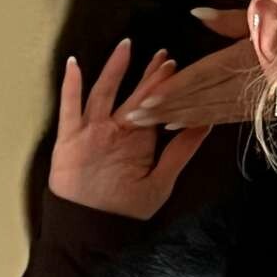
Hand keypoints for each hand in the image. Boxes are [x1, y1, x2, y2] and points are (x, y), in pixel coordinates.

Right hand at [49, 40, 211, 219]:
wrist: (93, 229)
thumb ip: (181, 151)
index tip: (177, 64)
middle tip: (163, 53)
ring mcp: (93, 131)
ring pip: (104, 92)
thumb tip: (206, 124)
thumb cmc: (126, 209)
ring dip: (115, 69)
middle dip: (148, 74)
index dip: (164, 85)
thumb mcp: (161, 180)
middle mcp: (116, 130)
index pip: (154, 105)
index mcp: (138, 139)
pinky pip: (70, 108)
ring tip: (125, 46)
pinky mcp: (70, 139)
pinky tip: (74, 65)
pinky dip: (71, 87)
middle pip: (133, 94)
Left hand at [124, 9, 258, 130]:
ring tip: (149, 124)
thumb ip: (229, 18)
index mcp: (249, 56)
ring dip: (178, 118)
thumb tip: (194, 13)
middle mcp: (251, 80)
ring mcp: (257, 97)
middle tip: (132, 117)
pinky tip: (180, 126)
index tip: (147, 98)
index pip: (204, 75)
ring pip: (211, 111)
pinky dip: (202, 122)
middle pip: (201, 98)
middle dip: (166, 109)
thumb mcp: (265, 12)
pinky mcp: (263, 107)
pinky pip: (227, 116)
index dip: (175, 88)